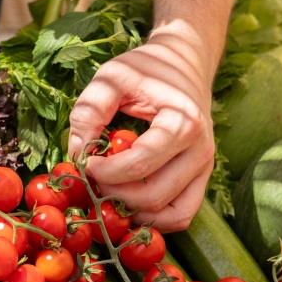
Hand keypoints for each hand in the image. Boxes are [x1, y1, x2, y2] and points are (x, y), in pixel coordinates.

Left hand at [68, 33, 215, 231]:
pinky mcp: (202, 179)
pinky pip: (181, 215)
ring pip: (170, 214)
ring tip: (110, 191)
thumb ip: (89, 111)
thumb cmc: (146, 68)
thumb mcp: (111, 78)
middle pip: (153, 196)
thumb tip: (76, 153)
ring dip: (134, 211)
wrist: (184, 63)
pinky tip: (129, 202)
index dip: (105, 172)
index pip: (141, 164)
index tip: (85, 163)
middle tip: (93, 179)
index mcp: (183, 122)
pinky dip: (154, 219)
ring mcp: (205, 168)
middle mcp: (201, 150)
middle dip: (115, 194)